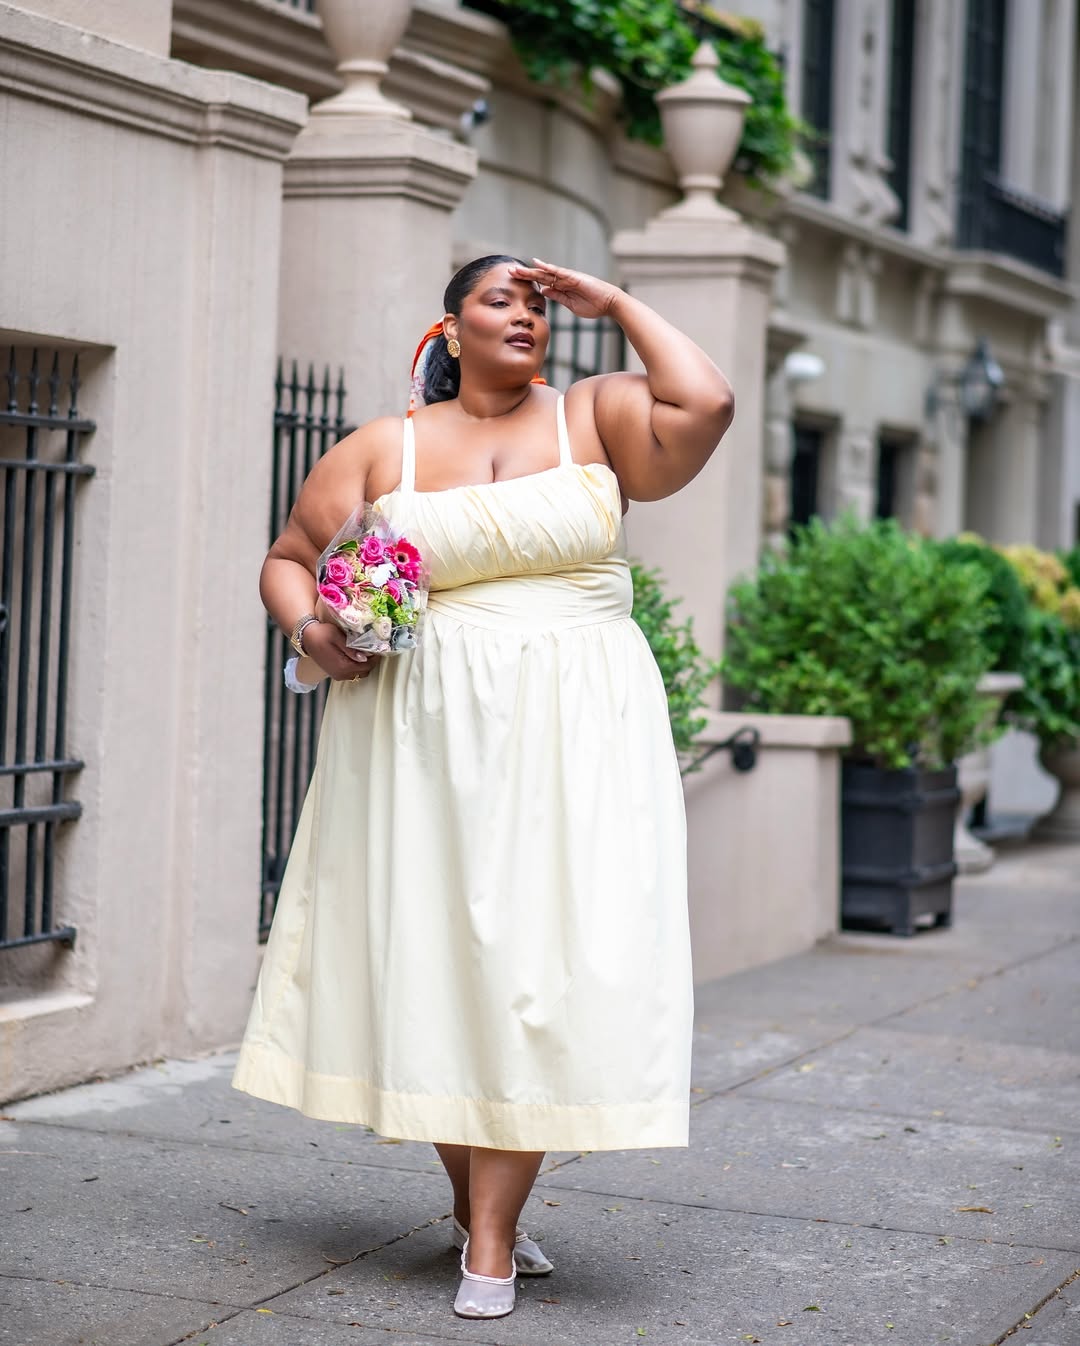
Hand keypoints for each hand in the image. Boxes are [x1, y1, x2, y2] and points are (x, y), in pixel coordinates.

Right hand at [303, 621, 380, 681]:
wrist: (306, 637)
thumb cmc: (321, 633)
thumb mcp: (336, 636)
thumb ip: (350, 648)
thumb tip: (364, 657)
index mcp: (342, 666)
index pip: (367, 665)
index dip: (375, 657)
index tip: (379, 647)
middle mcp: (341, 674)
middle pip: (365, 671)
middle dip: (372, 661)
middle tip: (374, 648)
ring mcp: (338, 675)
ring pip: (359, 673)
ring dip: (365, 664)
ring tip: (366, 650)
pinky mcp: (336, 673)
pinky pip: (352, 673)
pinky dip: (357, 666)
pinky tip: (356, 655)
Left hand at [508, 258, 622, 320]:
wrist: (610, 304)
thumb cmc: (593, 306)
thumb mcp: (570, 304)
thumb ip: (557, 297)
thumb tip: (543, 291)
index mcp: (561, 288)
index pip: (541, 283)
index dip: (528, 281)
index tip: (515, 281)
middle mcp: (563, 280)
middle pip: (540, 275)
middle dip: (525, 274)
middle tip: (510, 272)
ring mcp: (568, 278)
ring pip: (546, 272)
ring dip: (531, 270)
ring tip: (517, 269)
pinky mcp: (574, 277)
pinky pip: (558, 272)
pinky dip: (548, 267)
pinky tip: (537, 264)